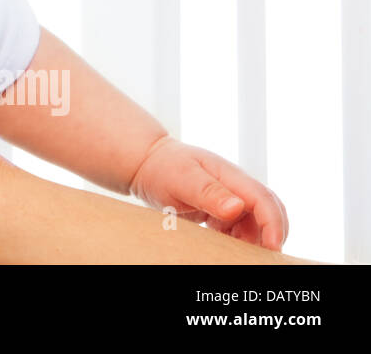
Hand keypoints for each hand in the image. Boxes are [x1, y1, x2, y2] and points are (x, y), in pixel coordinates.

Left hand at [129, 134, 289, 249]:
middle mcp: (236, 188)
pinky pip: (239, 230)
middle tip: (261, 259)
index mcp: (231, 176)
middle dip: (272, 235)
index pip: (264, 200)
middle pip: (268, 213)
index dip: (273, 224)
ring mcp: (230, 200)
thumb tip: (237, 208)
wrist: (148, 163)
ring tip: (239, 257)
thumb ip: (210, 193)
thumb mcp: (183, 178)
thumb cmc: (164, 167)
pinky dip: (239, 242)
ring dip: (254, 241)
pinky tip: (227, 252)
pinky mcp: (221, 212)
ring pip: (255, 225)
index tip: (273, 246)